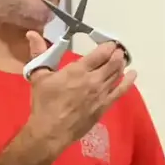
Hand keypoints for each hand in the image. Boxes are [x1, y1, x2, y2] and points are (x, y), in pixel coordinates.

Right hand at [23, 31, 137, 151]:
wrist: (51, 131)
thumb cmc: (44, 102)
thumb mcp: (39, 76)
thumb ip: (39, 53)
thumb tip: (31, 33)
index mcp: (78, 70)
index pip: (100, 54)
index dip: (108, 46)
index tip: (110, 43)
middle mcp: (93, 80)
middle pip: (112, 63)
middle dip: (116, 54)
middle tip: (118, 49)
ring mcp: (101, 93)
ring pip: (117, 74)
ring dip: (121, 64)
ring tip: (122, 58)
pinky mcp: (104, 106)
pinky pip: (121, 91)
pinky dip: (128, 81)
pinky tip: (132, 74)